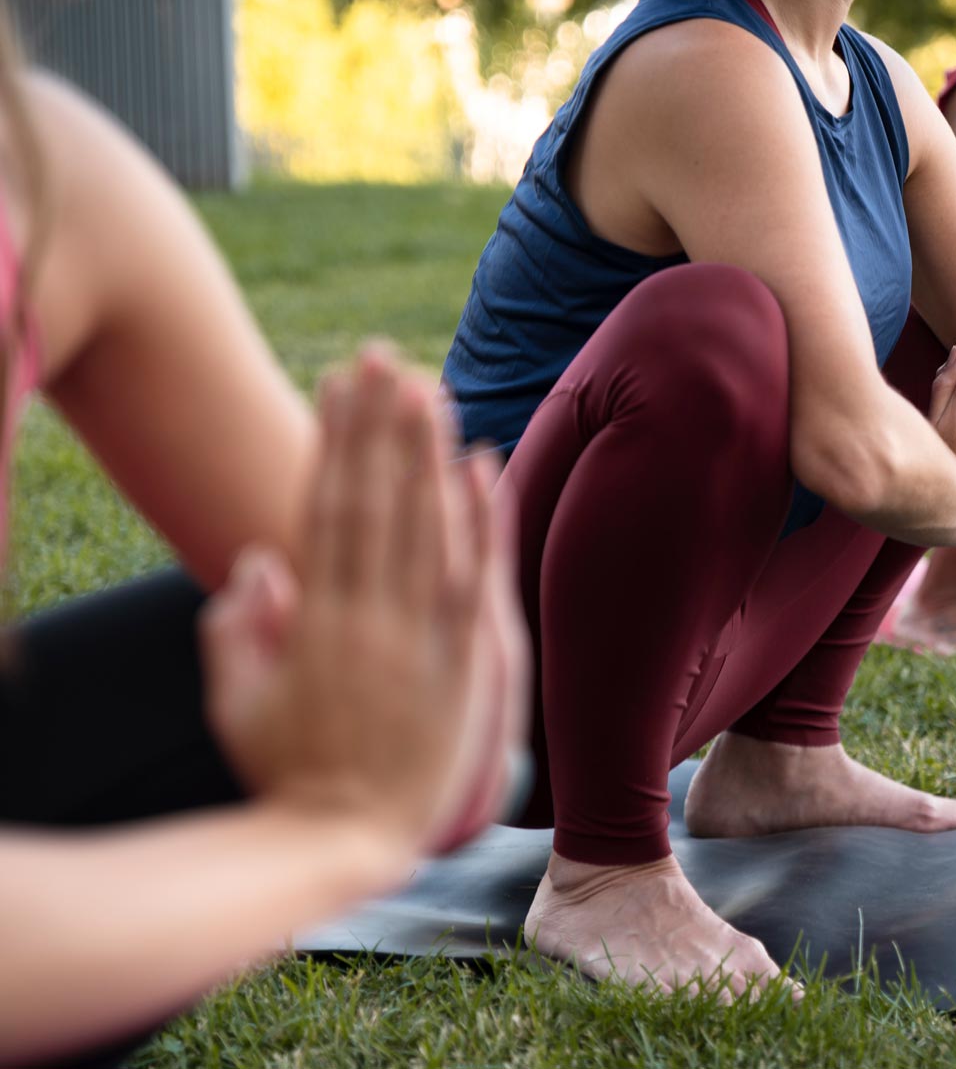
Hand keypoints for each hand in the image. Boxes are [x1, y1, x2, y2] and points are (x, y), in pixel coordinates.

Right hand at [199, 346, 518, 860]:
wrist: (347, 841)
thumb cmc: (286, 772)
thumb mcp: (233, 702)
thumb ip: (235, 628)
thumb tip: (262, 558)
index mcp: (311, 619)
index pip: (325, 506)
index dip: (333, 441)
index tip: (336, 385)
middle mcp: (366, 615)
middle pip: (376, 499)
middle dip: (379, 424)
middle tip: (384, 356)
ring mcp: (419, 636)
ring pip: (425, 523)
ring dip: (426, 451)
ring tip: (428, 386)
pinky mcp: (465, 659)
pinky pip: (473, 573)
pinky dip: (478, 516)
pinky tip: (481, 462)